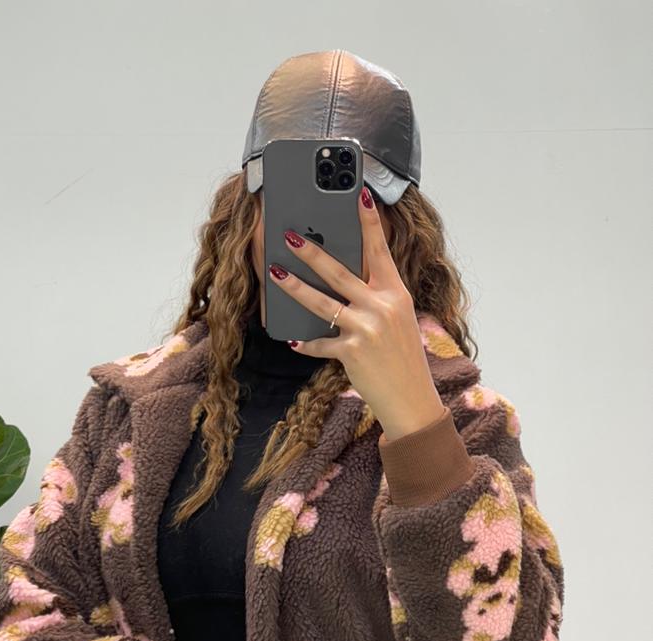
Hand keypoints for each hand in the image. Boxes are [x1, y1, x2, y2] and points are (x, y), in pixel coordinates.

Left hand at [268, 186, 445, 441]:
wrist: (411, 398)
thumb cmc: (404, 358)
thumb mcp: (400, 320)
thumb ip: (378, 298)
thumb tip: (348, 280)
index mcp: (397, 294)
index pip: (380, 251)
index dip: (369, 222)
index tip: (360, 195)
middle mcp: (382, 307)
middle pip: (340, 272)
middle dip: (311, 251)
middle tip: (291, 236)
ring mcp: (366, 329)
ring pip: (322, 301)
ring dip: (294, 286)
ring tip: (275, 273)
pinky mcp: (351, 352)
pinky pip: (320, 342)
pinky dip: (306, 342)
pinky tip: (293, 340)